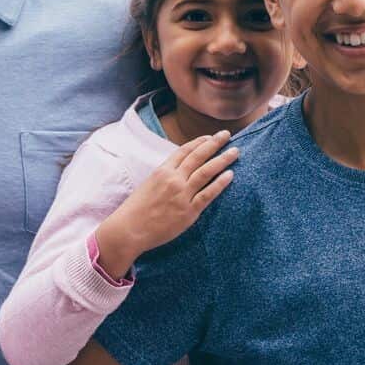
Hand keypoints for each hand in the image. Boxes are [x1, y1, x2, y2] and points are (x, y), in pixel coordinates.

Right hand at [95, 132, 237, 278]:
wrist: (129, 229)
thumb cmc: (136, 209)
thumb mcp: (148, 184)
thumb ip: (165, 177)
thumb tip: (180, 172)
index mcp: (162, 171)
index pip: (184, 151)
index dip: (199, 142)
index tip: (210, 137)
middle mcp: (173, 179)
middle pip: (198, 156)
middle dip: (214, 143)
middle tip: (226, 134)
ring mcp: (182, 194)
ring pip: (206, 172)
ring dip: (222, 159)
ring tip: (235, 151)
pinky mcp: (188, 211)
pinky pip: (208, 194)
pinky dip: (220, 183)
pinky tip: (230, 175)